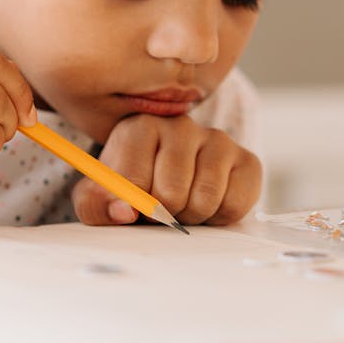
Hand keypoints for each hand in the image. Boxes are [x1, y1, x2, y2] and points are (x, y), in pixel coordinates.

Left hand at [72, 113, 261, 226]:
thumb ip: (97, 204)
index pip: (134, 181)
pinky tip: (209, 203)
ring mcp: (217, 139)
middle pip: (171, 193)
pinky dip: (219, 217)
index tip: (134, 207)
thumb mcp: (101, 196)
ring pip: (204, 199)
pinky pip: (234, 204)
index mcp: (140, 127)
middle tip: (161, 208)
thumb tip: (123, 211)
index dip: (134, 207)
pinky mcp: (246, 160)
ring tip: (183, 204)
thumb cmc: (133, 188)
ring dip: (191, 216)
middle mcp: (180, 125)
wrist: (172, 184)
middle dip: (164, 214)